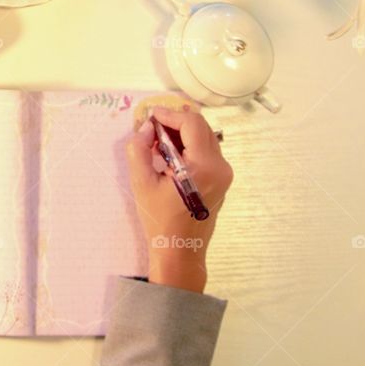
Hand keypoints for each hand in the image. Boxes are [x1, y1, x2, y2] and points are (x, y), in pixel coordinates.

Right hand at [126, 106, 232, 292]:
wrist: (179, 251)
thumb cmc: (160, 220)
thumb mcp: (142, 183)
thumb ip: (139, 149)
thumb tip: (145, 128)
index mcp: (206, 166)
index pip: (191, 124)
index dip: (169, 114)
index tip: (150, 116)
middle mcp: (221, 167)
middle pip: (200, 127)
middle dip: (174, 122)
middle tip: (151, 128)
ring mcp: (224, 174)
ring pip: (204, 137)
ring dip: (181, 133)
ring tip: (157, 143)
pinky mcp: (221, 180)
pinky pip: (205, 151)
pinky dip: (187, 146)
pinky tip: (169, 155)